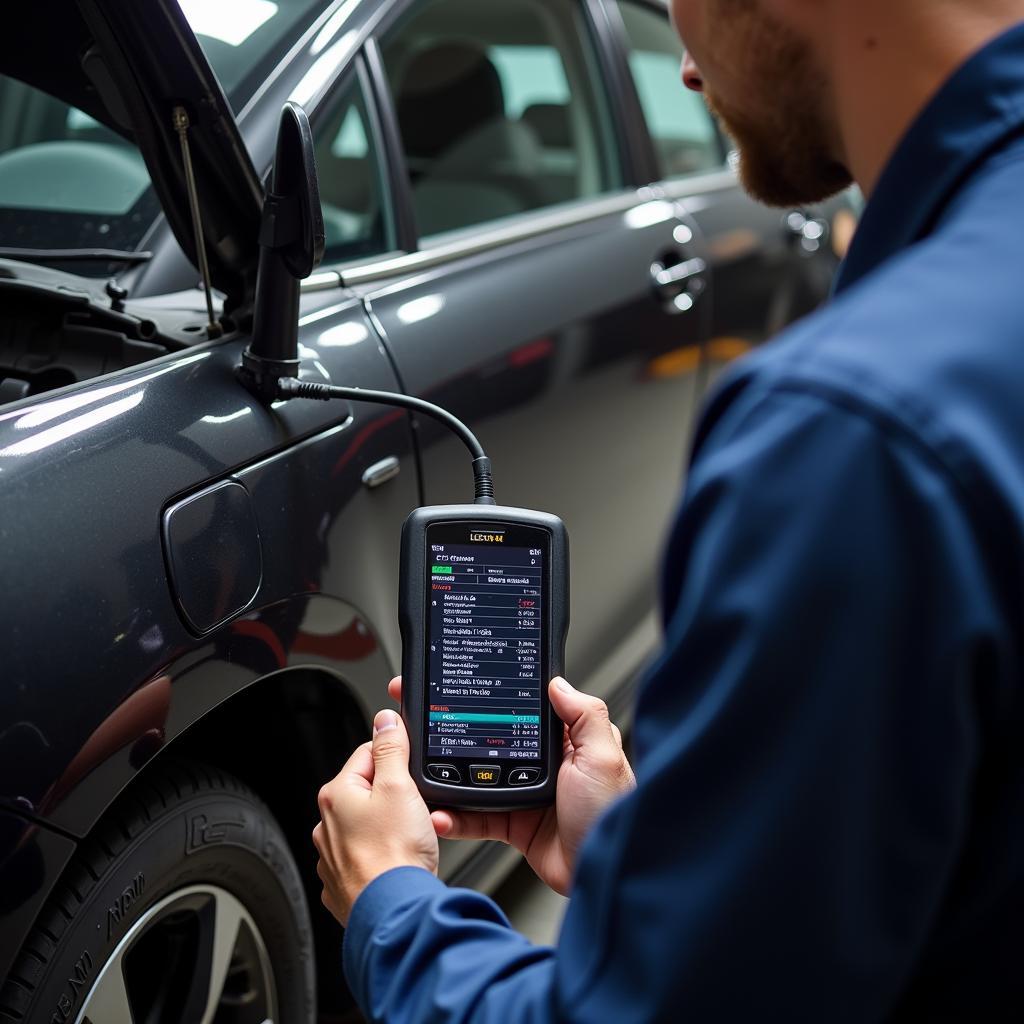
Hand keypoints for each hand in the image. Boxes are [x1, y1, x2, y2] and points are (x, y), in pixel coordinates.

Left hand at [313, 709, 437, 925]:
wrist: (395, 912)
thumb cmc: (395, 853)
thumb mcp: (400, 786)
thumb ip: (391, 748)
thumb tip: (385, 720)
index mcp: (336, 794)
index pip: (368, 754)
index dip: (396, 760)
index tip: (410, 773)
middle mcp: (326, 825)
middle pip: (368, 791)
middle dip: (394, 797)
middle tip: (414, 810)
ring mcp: (332, 857)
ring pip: (367, 826)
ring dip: (388, 828)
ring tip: (409, 839)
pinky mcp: (344, 884)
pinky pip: (366, 858)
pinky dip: (381, 857)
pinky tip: (397, 862)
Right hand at [388, 675, 634, 896]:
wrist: (600, 874)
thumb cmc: (610, 815)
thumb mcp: (603, 757)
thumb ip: (584, 716)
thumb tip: (558, 683)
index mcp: (566, 743)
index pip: (524, 712)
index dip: (496, 700)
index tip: (464, 689)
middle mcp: (544, 766)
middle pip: (493, 742)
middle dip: (459, 734)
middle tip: (427, 724)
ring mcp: (526, 795)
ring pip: (478, 779)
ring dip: (451, 777)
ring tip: (425, 769)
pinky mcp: (515, 825)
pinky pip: (477, 817)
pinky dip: (455, 817)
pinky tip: (440, 814)